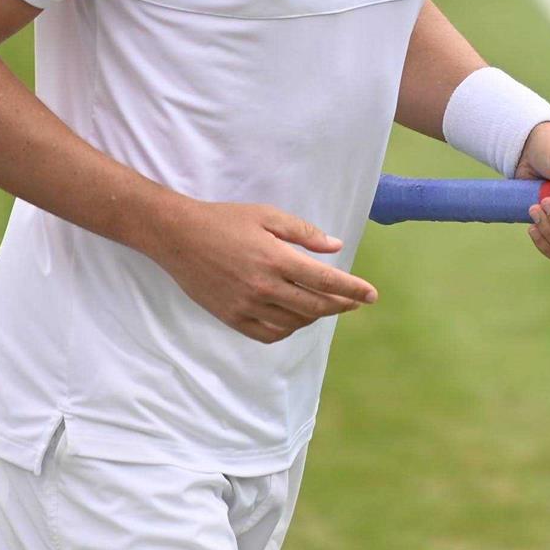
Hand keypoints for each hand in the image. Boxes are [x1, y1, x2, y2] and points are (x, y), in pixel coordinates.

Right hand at [151, 199, 377, 343]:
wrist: (177, 236)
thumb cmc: (224, 220)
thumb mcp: (266, 215)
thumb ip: (304, 233)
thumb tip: (335, 247)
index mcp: (276, 258)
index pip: (325, 280)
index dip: (353, 289)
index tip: (371, 295)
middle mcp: (264, 286)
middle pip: (315, 306)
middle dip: (341, 306)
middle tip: (354, 302)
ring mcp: (246, 306)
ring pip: (294, 323)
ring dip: (314, 317)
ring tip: (322, 305)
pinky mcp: (231, 317)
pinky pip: (268, 334)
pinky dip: (287, 329)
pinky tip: (293, 319)